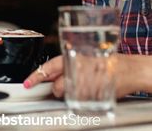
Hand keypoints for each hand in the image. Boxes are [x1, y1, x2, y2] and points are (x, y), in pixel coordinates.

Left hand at [23, 53, 151, 99]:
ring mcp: (84, 83)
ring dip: (72, 93)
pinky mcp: (92, 95)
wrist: (129, 69)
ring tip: (84, 85)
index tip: (27, 83)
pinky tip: (90, 91)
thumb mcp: (87, 55)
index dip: (36, 76)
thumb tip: (54, 72)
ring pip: (67, 94)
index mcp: (74, 55)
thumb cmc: (109, 60)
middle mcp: (77, 68)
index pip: (49, 66)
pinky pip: (79, 101)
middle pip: (57, 86)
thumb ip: (70, 62)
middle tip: (70, 84)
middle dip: (59, 88)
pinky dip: (82, 99)